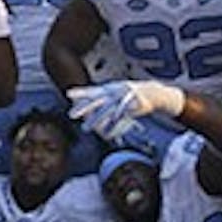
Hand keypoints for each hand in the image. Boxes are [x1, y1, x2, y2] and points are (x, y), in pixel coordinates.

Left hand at [67, 81, 184, 140]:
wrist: (153, 92)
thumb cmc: (130, 93)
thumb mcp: (115, 91)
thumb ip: (101, 95)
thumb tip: (86, 101)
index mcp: (109, 88)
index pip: (92, 91)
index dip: (81, 92)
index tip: (68, 95)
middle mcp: (115, 92)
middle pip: (96, 101)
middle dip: (84, 108)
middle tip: (71, 115)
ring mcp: (123, 98)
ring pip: (107, 110)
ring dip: (95, 120)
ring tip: (85, 129)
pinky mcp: (132, 106)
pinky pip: (120, 116)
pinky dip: (112, 124)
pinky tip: (106, 132)